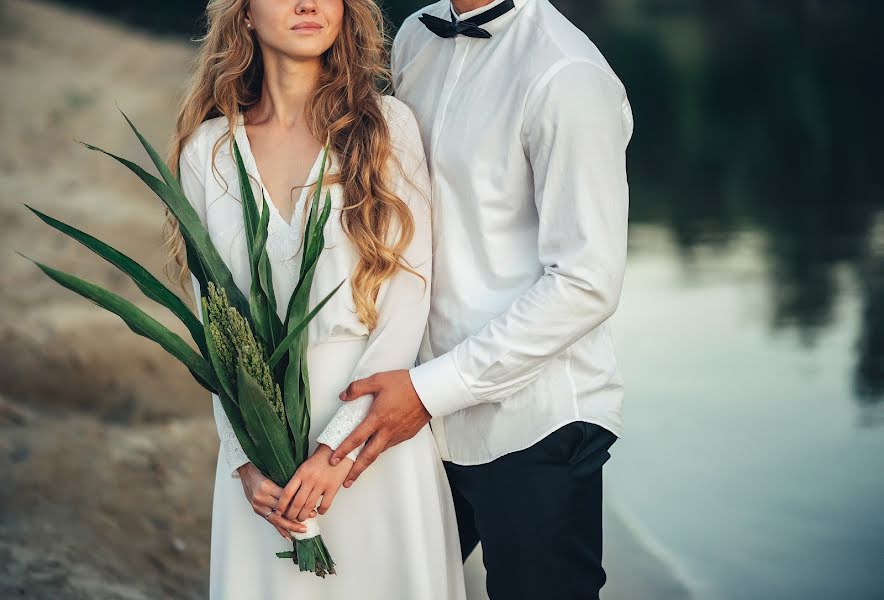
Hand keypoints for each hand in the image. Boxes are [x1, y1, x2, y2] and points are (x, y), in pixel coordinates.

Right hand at [237, 462, 316, 540]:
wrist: (245, 473)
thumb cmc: (260, 470)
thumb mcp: (274, 472)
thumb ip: (286, 482)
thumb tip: (304, 491)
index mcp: (266, 487)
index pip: (286, 498)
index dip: (299, 503)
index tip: (311, 505)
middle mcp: (261, 498)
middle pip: (282, 511)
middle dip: (297, 516)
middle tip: (311, 517)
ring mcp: (259, 506)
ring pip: (277, 520)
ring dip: (290, 526)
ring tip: (302, 530)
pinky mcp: (258, 511)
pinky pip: (271, 522)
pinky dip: (280, 530)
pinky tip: (289, 536)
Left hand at [276, 444, 353, 522]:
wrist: (339, 447)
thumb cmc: (322, 456)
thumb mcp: (306, 465)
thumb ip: (299, 478)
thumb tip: (291, 494)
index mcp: (301, 472)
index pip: (287, 492)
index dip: (282, 505)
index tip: (279, 511)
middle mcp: (310, 479)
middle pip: (297, 503)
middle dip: (292, 514)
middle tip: (291, 518)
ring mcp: (322, 484)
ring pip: (309, 506)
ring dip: (304, 515)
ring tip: (303, 517)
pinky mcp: (333, 487)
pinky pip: (325, 504)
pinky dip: (321, 511)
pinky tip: (319, 511)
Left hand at [329, 369, 430, 487]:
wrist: (430, 391)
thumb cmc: (406, 384)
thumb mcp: (378, 380)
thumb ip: (357, 388)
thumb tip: (343, 395)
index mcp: (378, 418)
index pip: (357, 438)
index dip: (343, 450)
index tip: (334, 459)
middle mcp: (387, 430)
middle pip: (368, 456)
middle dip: (356, 471)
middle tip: (346, 481)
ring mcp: (398, 435)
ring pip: (380, 452)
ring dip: (368, 462)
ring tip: (358, 469)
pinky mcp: (406, 435)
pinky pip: (390, 445)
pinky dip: (381, 450)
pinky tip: (377, 449)